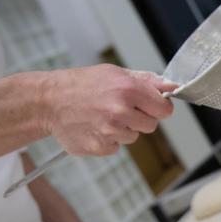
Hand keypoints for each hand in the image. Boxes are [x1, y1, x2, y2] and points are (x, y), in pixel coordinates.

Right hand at [38, 64, 177, 155]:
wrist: (49, 101)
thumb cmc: (83, 84)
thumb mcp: (116, 73)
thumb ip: (147, 81)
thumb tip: (172, 87)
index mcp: (128, 90)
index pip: (164, 109)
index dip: (158, 107)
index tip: (150, 105)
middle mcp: (120, 111)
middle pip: (151, 125)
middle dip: (139, 118)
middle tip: (119, 109)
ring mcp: (109, 131)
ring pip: (133, 137)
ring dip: (122, 129)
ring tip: (102, 116)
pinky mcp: (98, 147)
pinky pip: (116, 147)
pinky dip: (107, 140)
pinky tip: (93, 127)